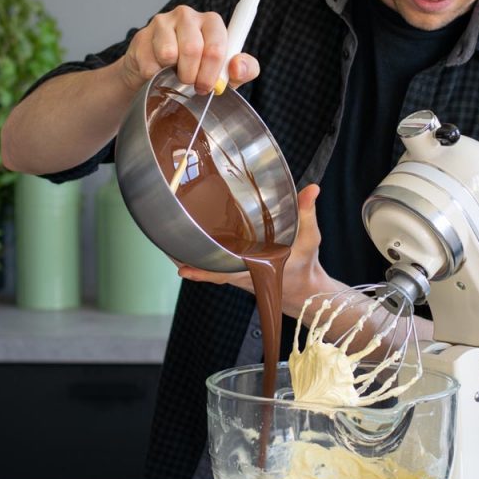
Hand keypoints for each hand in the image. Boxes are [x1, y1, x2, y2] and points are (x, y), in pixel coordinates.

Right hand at [120, 5, 259, 94]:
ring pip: (168, 54)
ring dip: (172, 74)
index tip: (208, 86)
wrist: (159, 74)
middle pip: (192, 49)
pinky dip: (154, 77)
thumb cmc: (196, 70)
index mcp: (211, 22)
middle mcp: (187, 15)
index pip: (216, 47)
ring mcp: (162, 22)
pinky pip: (149, 64)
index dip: (212, 73)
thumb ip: (243, 70)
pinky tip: (157, 72)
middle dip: (192, 76)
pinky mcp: (142, 36)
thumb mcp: (225, 73)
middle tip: (191, 85)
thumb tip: (238, 66)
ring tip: (174, 74)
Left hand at [177, 185, 344, 316]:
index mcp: (257, 269)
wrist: (306, 290)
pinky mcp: (239, 273)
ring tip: (170, 248)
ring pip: (212, 270)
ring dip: (194, 260)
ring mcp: (239, 276)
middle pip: (210, 271)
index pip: (224, 272)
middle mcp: (243, 275)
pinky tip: (190, 250)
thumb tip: (312, 189)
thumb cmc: (305, 263)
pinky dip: (205, 261)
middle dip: (189, 262)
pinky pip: (218, 268)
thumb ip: (306, 211)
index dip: (203, 272)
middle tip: (167, 251)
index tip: (182, 270)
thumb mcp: (308, 236)